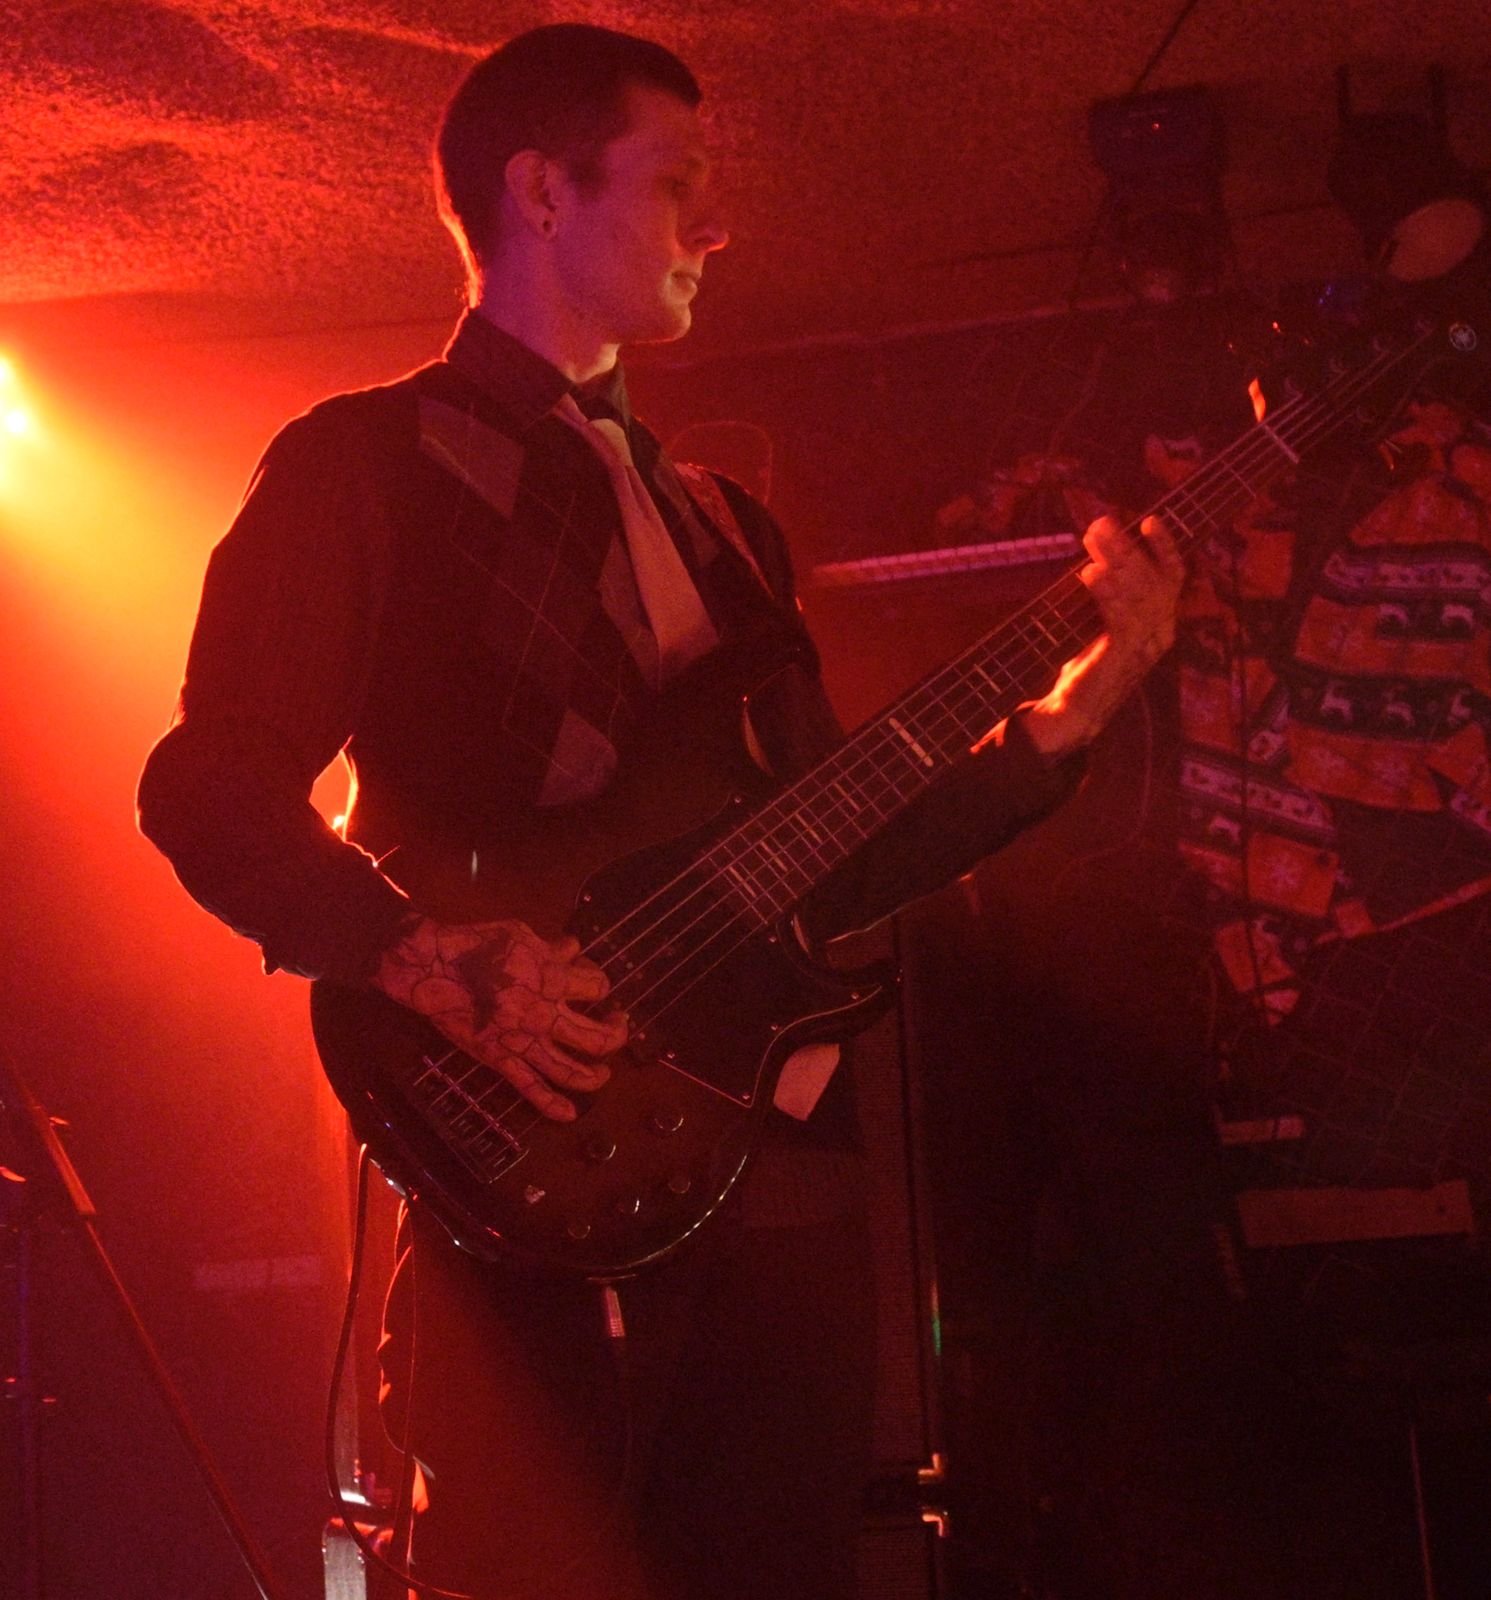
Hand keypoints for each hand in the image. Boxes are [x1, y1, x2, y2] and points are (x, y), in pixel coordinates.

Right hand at [373, 915, 627, 1121]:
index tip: (594, 983)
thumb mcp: (522, 933)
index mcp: (554, 979)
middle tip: (617, 1025)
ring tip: (605, 1072)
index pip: (598, 986)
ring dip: (595, 1076)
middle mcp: (547, 1016)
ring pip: (572, 1071)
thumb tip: (572, 949)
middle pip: (599, 1038)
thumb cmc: (478, 945)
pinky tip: (570, 1114)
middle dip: (616, 1033)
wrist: (433, 969)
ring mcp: (525, 1043)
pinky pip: (531, 1089)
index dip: (601, 983)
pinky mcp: (501, 1060)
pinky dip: (552, 1105)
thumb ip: (551, 946)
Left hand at [1022, 514, 1183, 758]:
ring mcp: (1145, 647)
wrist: (1074, 713)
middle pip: (1153, 580)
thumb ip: (1109, 597)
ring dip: (1116, 562)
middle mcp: (1160, 634)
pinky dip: (1107, 592)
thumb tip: (1098, 557)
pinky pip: (1122, 618)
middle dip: (1128, 548)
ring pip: (1139, 594)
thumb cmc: (1087, 668)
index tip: (1150, 520)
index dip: (1165, 547)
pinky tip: (1090, 574)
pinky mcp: (1124, 658)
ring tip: (1093, 540)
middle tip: (1102, 524)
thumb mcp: (1102, 627)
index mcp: (1160, 625)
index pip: (1172, 578)